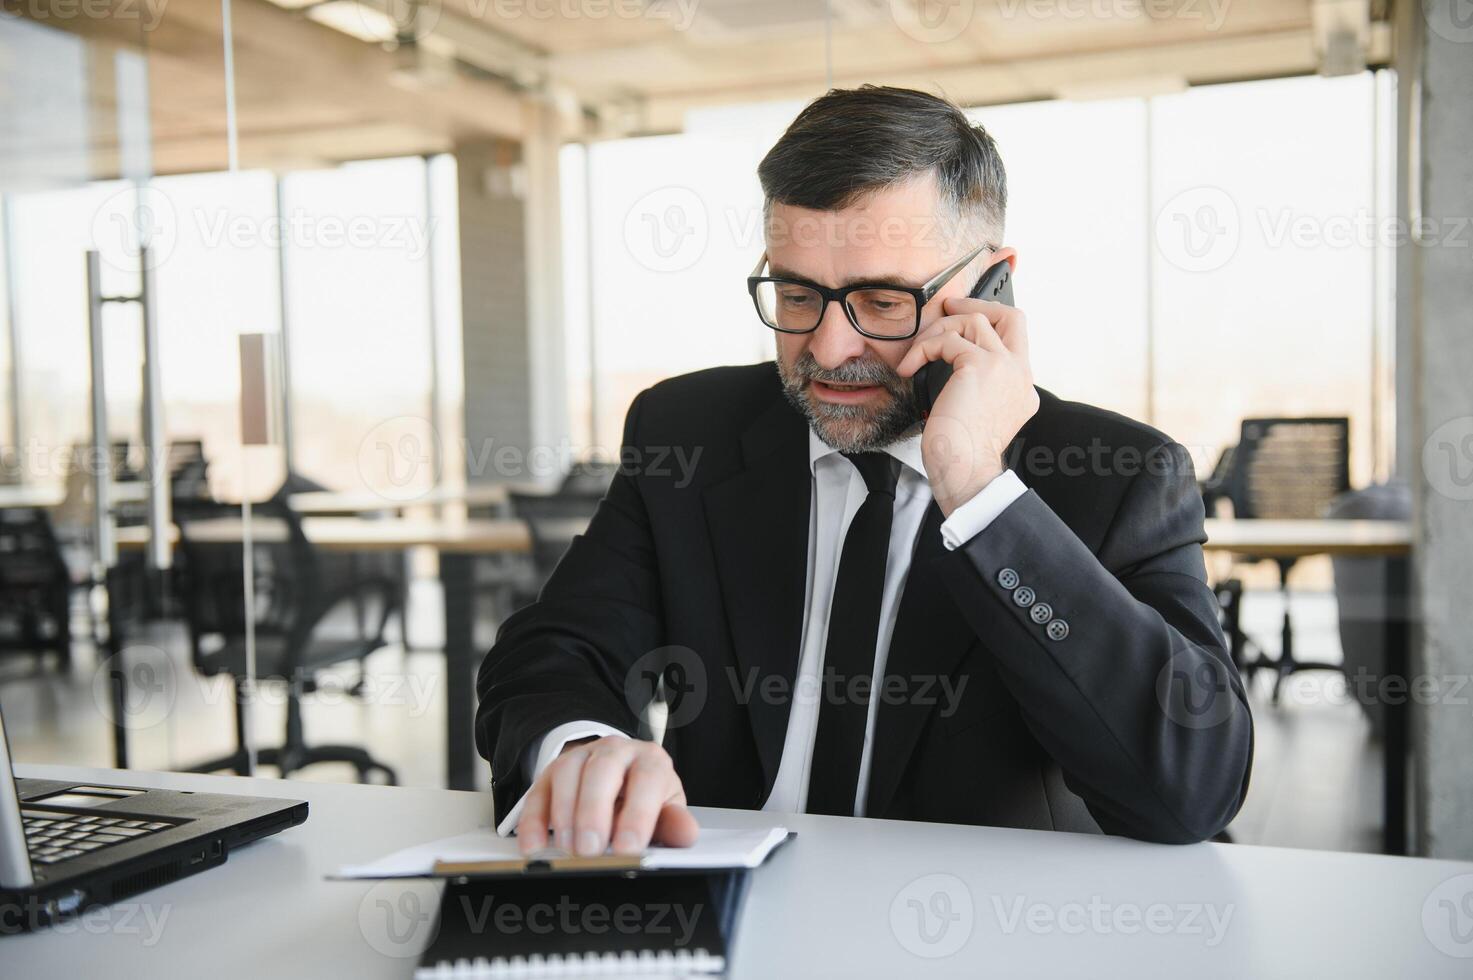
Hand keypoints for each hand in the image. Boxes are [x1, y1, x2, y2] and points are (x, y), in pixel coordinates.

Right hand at [513, 735, 698, 856]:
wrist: (619, 777)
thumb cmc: (644, 798)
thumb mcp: (664, 809)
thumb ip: (673, 824)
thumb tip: (686, 834)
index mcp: (650, 760)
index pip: (647, 779)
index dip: (637, 814)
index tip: (627, 848)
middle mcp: (615, 750)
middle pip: (602, 770)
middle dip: (594, 812)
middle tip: (590, 851)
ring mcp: (580, 757)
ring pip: (567, 774)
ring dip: (565, 816)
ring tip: (569, 850)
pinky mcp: (551, 772)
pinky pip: (538, 791)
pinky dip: (533, 821)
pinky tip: (534, 845)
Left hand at [897, 295, 1038, 516]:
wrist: (967, 472)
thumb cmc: (964, 453)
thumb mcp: (979, 415)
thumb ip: (980, 389)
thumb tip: (952, 368)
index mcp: (1023, 387)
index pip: (1016, 338)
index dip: (990, 323)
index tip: (963, 323)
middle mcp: (1020, 373)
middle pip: (1011, 316)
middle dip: (977, 304)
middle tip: (947, 308)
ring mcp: (1004, 366)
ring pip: (974, 320)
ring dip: (940, 330)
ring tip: (918, 352)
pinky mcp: (979, 366)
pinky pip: (947, 340)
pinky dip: (923, 349)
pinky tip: (909, 368)